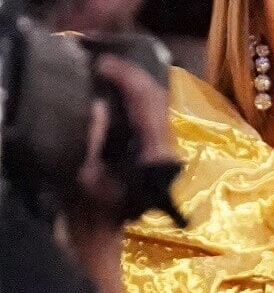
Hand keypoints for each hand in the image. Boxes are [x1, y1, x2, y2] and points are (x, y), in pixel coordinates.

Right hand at [73, 53, 173, 229]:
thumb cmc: (98, 208)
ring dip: (134, 82)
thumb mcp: (87, 179)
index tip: (102, 62)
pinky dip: (134, 95)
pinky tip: (115, 90)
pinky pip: (150, 111)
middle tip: (102, 62)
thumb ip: (92, 144)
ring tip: (107, 70)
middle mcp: (166, 144)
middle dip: (132, 74)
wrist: (111, 230)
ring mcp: (164, 144)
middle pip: (157, 96)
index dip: (128, 76)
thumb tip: (98, 106)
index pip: (149, 100)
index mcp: (155, 150)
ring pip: (156, 102)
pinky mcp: (157, 146)